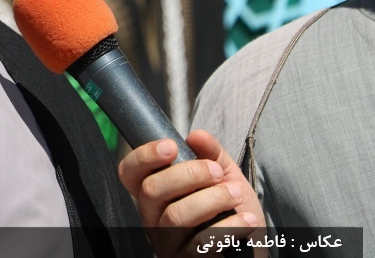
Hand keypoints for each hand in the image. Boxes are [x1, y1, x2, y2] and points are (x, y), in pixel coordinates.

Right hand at [117, 130, 264, 256]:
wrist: (253, 250)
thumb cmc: (234, 214)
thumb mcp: (226, 177)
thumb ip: (211, 154)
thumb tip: (196, 136)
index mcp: (156, 195)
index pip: (129, 173)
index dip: (143, 157)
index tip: (171, 146)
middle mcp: (153, 218)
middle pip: (151, 190)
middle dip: (189, 174)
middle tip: (217, 173)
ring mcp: (168, 242)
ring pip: (176, 215)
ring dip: (212, 199)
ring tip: (236, 195)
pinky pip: (200, 242)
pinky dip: (229, 227)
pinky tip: (246, 220)